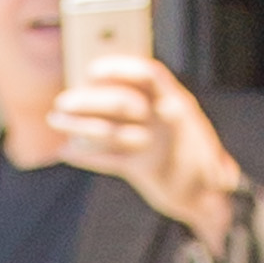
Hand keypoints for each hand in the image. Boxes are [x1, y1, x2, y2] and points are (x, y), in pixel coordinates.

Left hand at [50, 56, 241, 244]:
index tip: (92, 70)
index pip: (149, 73)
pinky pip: (109, 159)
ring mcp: (160, 146)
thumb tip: (95, 86)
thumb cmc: (184, 148)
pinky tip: (68, 151)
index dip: (119, 68)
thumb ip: (147, 101)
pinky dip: (85, 156)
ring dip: (78, 126)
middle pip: (123, 103)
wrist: (207, 194)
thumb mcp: (178, 118)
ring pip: (110, 131)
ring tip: (55, 120)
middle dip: (87, 100)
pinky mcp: (149, 170)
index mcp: (177, 100)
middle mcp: (170, 120)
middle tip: (62, 102)